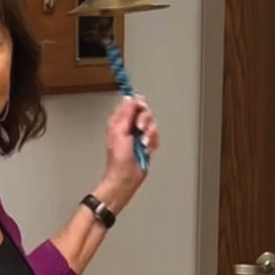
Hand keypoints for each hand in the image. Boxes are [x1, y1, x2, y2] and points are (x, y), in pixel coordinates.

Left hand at [94, 96, 160, 212]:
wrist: (126, 176)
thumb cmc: (118, 159)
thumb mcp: (119, 131)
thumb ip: (126, 113)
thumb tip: (130, 98)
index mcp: (119, 121)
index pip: (131, 103)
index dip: (137, 103)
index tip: (140, 107)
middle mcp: (129, 126)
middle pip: (144, 111)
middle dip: (144, 120)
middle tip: (139, 129)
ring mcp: (139, 134)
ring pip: (151, 123)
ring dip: (149, 133)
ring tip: (142, 143)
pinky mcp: (147, 142)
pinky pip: (155, 135)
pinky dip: (152, 141)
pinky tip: (146, 148)